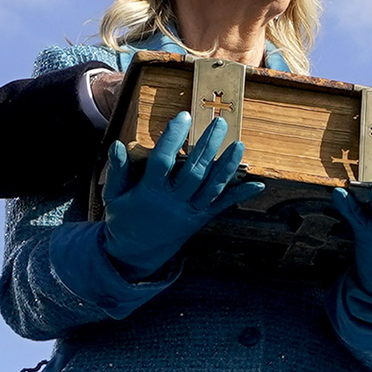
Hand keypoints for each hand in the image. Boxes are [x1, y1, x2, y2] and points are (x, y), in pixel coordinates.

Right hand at [100, 111, 255, 277]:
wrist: (134, 255)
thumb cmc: (122, 219)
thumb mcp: (114, 195)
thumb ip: (117, 170)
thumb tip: (117, 145)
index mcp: (150, 191)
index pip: (163, 160)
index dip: (173, 138)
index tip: (184, 116)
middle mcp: (173, 201)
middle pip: (194, 171)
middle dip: (208, 146)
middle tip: (219, 123)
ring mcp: (189, 211)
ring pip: (212, 187)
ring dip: (227, 166)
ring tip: (239, 144)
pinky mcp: (199, 220)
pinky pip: (222, 206)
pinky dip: (240, 195)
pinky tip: (258, 185)